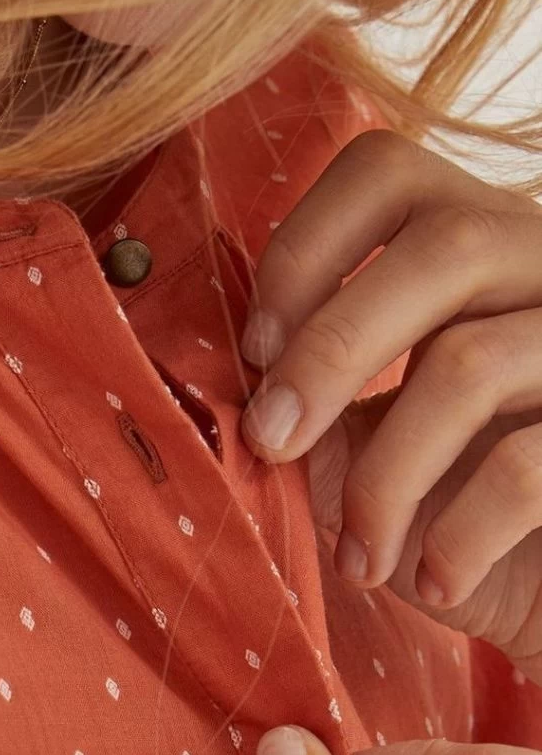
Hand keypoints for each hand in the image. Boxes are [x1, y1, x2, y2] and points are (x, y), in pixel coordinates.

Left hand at [238, 126, 541, 683]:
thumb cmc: (453, 511)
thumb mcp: (369, 447)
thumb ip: (311, 405)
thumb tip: (242, 397)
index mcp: (473, 243)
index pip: (388, 170)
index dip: (305, 248)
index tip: (255, 348)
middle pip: (442, 247)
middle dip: (330, 352)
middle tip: (271, 441)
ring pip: (471, 364)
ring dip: (383, 480)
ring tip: (359, 558)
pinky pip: (522, 467)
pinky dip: (455, 537)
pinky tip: (434, 584)